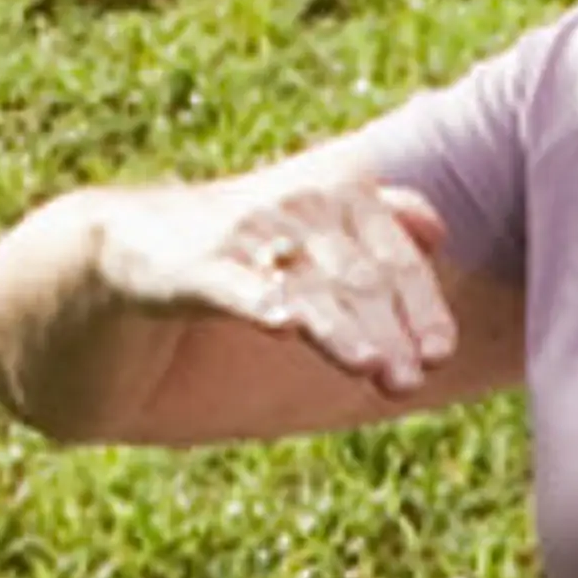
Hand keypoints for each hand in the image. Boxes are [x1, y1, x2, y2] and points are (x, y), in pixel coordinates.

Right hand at [105, 179, 457, 398]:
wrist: (136, 241)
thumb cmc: (245, 239)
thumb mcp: (317, 224)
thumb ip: (380, 222)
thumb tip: (436, 229)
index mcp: (338, 196)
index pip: (395, 255)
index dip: (422, 305)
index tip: (441, 354)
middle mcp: (298, 206)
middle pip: (357, 276)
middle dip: (390, 330)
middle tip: (411, 381)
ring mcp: (245, 235)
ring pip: (307, 286)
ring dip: (342, 329)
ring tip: (373, 367)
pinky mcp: (195, 268)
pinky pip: (234, 287)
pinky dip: (261, 302)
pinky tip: (284, 325)